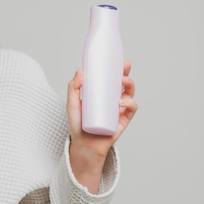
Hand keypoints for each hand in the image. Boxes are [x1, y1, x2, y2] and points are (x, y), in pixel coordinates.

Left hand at [66, 60, 137, 191]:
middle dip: (126, 72)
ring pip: (130, 93)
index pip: (109, 77)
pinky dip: (130, 103)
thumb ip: (73, 87)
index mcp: (100, 92)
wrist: (83, 144)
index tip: (118, 59)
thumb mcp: (72, 103)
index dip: (115, 67)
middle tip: (125, 66)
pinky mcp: (123, 119)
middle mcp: (111, 98)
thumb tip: (80, 70)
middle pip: (122, 82)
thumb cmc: (77, 124)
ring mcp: (118, 108)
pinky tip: (122, 102)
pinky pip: (131, 108)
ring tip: (123, 83)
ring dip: (130, 85)